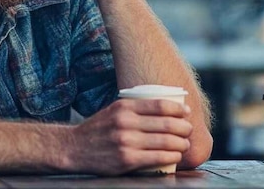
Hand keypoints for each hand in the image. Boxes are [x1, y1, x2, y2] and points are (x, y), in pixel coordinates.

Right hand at [66, 98, 192, 174]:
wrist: (74, 148)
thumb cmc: (99, 129)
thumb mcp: (114, 110)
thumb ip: (135, 109)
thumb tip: (166, 109)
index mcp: (124, 106)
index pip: (160, 105)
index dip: (178, 109)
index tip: (186, 112)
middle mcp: (126, 122)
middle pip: (167, 124)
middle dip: (185, 128)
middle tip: (189, 131)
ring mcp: (127, 141)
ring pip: (166, 142)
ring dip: (182, 144)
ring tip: (185, 145)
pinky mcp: (127, 159)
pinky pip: (158, 157)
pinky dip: (172, 156)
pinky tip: (176, 156)